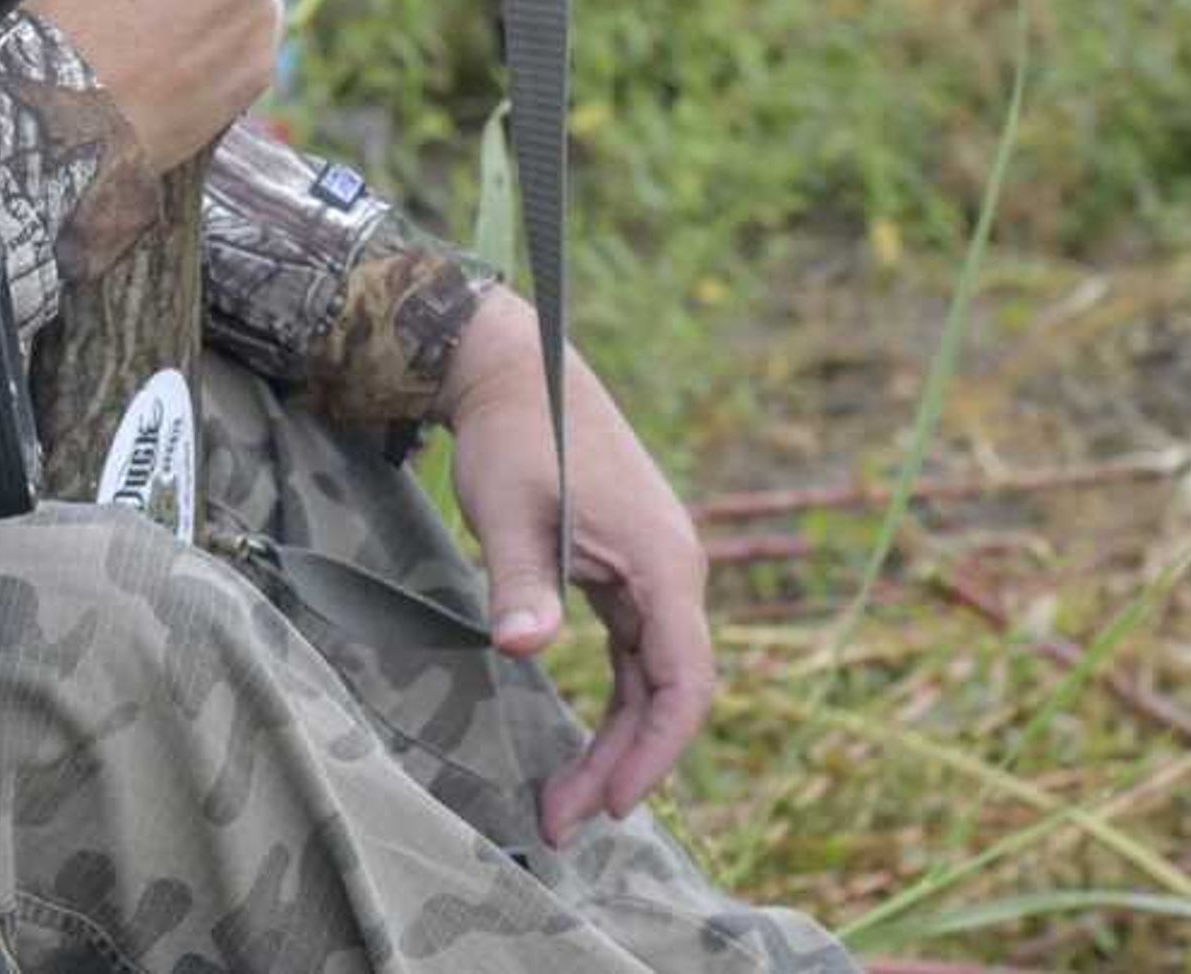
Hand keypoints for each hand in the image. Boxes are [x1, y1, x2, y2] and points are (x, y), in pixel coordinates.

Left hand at [440, 289, 716, 842]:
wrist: (513, 368)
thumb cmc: (512, 434)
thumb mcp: (507, 508)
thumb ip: (519, 581)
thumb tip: (520, 650)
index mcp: (663, 562)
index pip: (683, 680)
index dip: (655, 749)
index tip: (611, 802)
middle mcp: (676, 573)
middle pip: (670, 692)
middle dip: (626, 763)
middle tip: (564, 822)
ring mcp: (657, 573)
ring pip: (653, 679)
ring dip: (617, 741)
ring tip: (563, 800)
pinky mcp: (631, 570)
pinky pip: (636, 654)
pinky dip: (614, 702)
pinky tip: (582, 744)